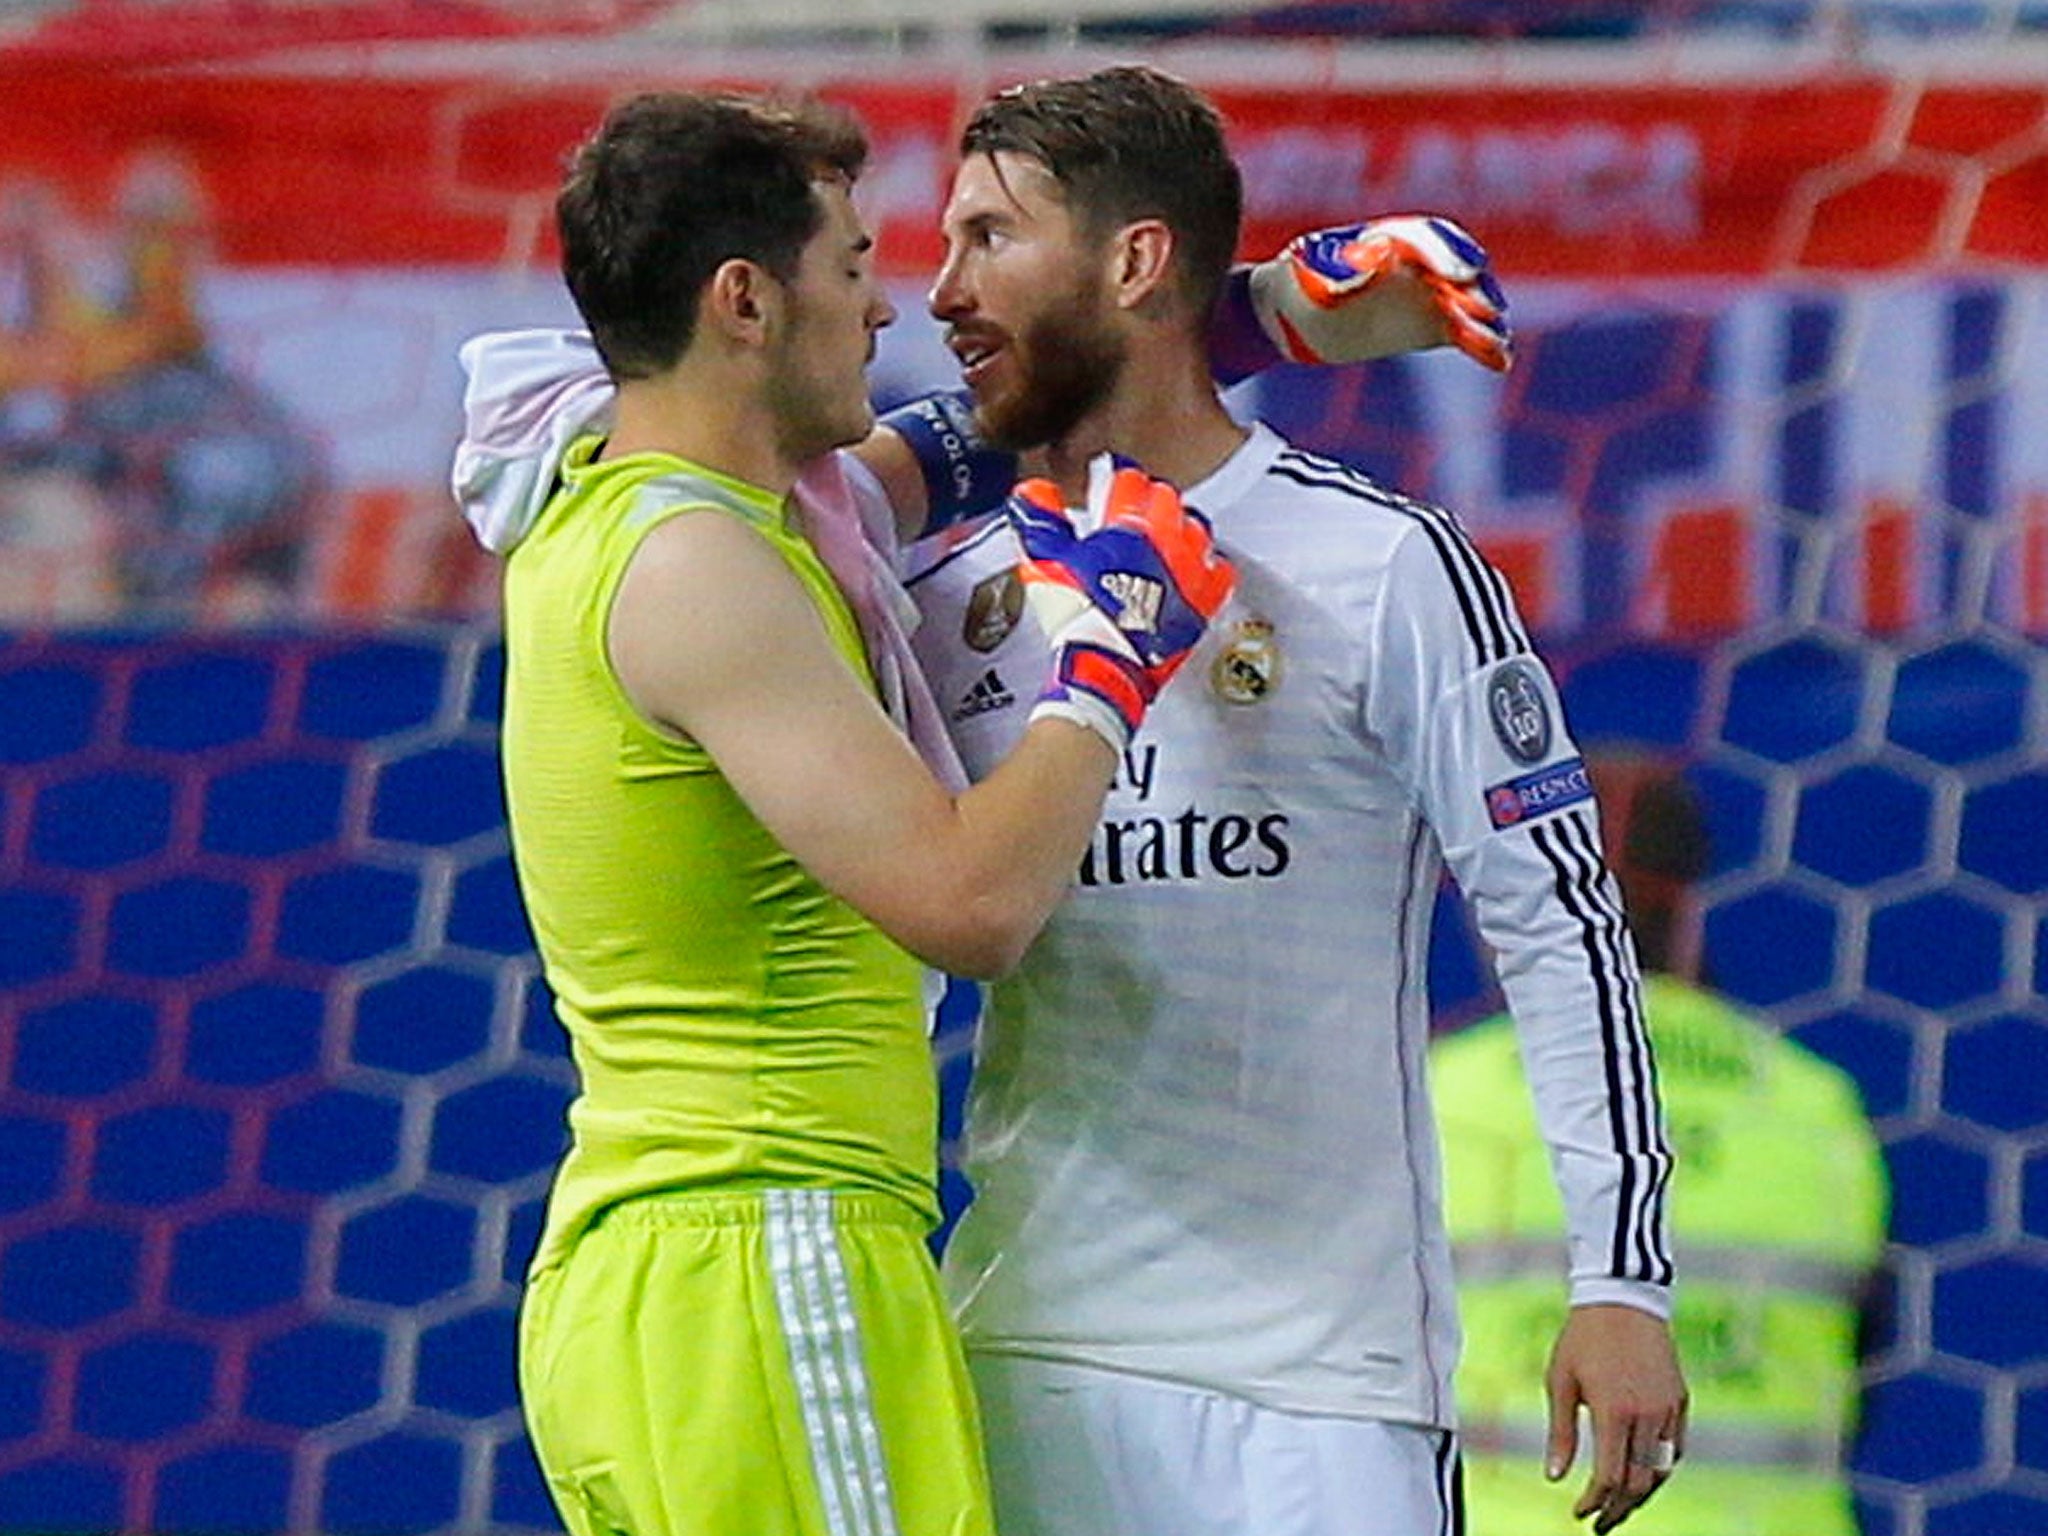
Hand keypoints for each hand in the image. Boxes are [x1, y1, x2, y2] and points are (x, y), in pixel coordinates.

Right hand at [1008, 456, 1235, 749]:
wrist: (1105, 664)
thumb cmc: (1079, 616)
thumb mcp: (1046, 561)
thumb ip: (1040, 521)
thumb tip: (1032, 494)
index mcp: (1130, 524)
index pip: (1130, 480)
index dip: (1117, 477)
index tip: (1111, 479)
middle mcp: (1166, 541)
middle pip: (1166, 498)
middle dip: (1147, 498)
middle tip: (1132, 506)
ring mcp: (1189, 570)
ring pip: (1196, 528)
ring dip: (1178, 526)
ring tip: (1162, 532)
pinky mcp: (1202, 601)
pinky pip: (1219, 570)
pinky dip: (1207, 565)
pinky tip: (1195, 567)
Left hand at [1248, 214, 1511, 372]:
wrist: (1292, 315)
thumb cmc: (1297, 282)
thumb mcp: (1309, 270)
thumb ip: (1341, 265)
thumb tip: (1376, 261)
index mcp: (1388, 237)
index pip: (1427, 240)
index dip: (1446, 255)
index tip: (1459, 274)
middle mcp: (1416, 261)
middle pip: (1457, 270)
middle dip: (1473, 290)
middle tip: (1486, 312)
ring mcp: (1427, 293)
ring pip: (1467, 303)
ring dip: (1485, 322)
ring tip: (1497, 343)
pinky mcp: (1431, 326)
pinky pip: (1463, 334)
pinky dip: (1482, 346)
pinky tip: (1500, 362)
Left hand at [1543, 1304, 1687, 1533]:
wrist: (1622, 1299)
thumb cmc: (1582, 1338)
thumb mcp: (1560, 1382)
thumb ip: (1560, 1433)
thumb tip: (1554, 1478)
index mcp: (1614, 1412)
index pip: (1609, 1477)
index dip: (1594, 1502)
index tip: (1579, 1512)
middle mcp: (1647, 1415)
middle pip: (1638, 1483)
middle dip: (1619, 1509)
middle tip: (1600, 1522)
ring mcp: (1668, 1409)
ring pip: (1661, 1471)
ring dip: (1640, 1494)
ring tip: (1619, 1507)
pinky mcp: (1681, 1401)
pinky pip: (1675, 1449)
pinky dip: (1659, 1469)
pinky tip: (1641, 1476)